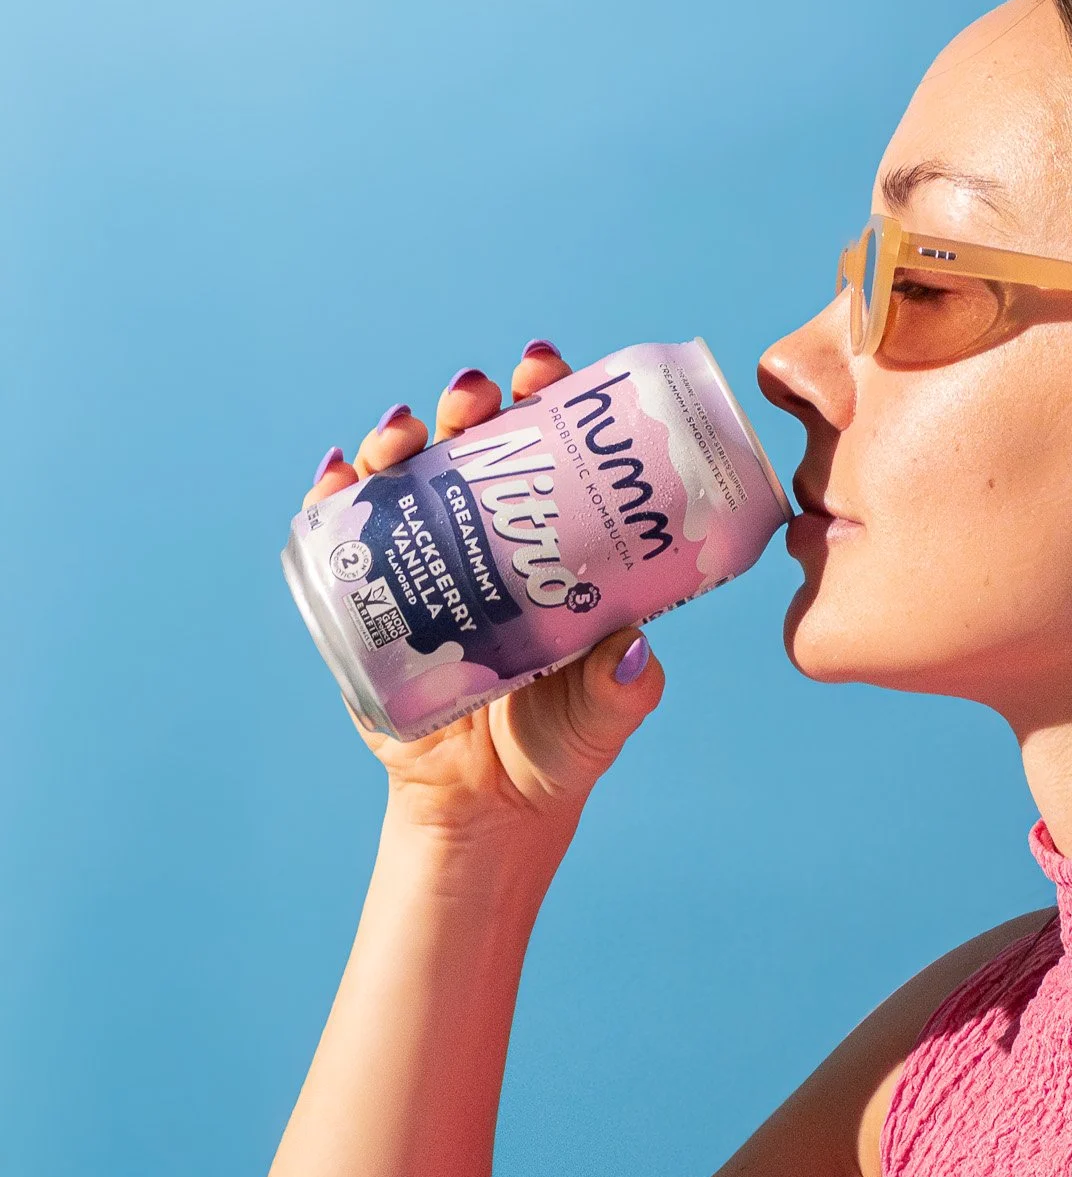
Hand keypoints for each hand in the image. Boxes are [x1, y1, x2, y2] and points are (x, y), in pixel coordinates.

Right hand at [302, 345, 665, 843]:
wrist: (486, 807)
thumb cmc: (560, 743)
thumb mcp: (604, 712)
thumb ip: (623, 686)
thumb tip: (633, 649)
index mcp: (553, 540)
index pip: (551, 446)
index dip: (547, 395)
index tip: (544, 369)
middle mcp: (487, 535)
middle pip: (473, 444)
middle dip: (469, 403)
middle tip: (474, 395)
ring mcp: (426, 560)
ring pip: (406, 475)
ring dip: (398, 438)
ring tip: (401, 432)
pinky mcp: (371, 599)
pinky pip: (342, 536)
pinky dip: (333, 497)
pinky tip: (336, 475)